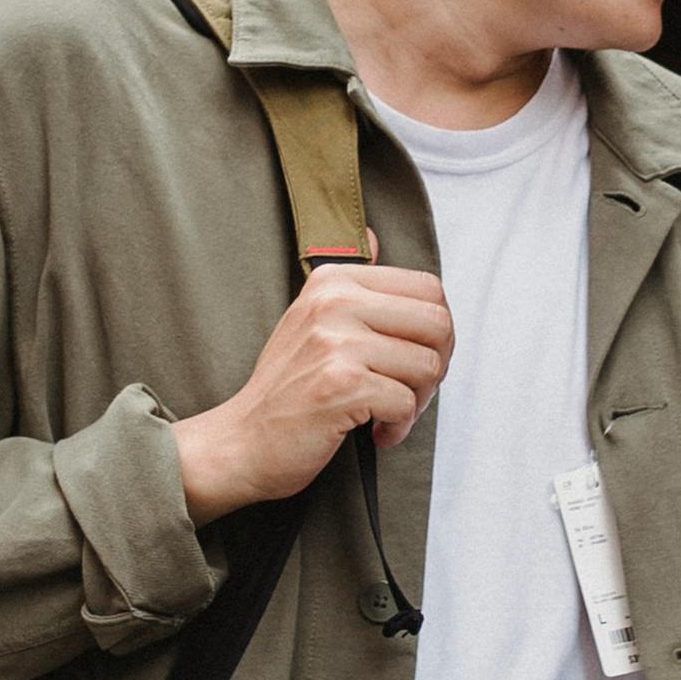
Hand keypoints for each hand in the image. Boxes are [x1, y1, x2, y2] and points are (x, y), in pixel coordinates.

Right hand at [175, 264, 452, 519]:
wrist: (242, 442)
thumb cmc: (286, 389)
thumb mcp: (310, 319)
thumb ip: (350, 284)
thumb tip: (375, 237)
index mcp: (333, 280)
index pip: (427, 288)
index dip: (435, 331)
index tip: (412, 359)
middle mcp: (334, 302)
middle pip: (438, 323)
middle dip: (436, 365)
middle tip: (409, 390)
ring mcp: (337, 342)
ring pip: (428, 366)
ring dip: (417, 402)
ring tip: (387, 414)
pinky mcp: (342, 385)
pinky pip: (406, 403)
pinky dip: (398, 427)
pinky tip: (375, 432)